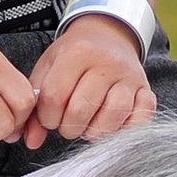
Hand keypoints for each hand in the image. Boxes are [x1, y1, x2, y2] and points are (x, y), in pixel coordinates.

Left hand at [22, 14, 155, 149]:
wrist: (108, 34)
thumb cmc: (74, 56)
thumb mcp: (48, 69)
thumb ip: (36, 105)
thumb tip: (31, 141)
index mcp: (77, 52)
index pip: (54, 97)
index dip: (47, 117)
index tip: (49, 117)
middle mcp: (106, 62)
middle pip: (80, 110)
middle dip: (68, 127)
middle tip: (68, 123)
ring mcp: (129, 76)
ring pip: (111, 116)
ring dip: (95, 132)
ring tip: (88, 126)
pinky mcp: (145, 89)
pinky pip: (141, 118)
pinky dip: (126, 129)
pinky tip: (112, 125)